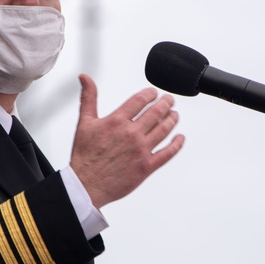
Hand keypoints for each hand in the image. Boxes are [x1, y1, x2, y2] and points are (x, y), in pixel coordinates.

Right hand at [70, 74, 184, 208]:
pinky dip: (177, 144)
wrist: (86, 185)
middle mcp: (131, 134)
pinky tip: (180, 138)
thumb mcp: (84, 123)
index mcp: (117, 121)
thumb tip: (85, 78)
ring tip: (175, 114)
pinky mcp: (146, 167)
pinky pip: (167, 153)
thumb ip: (88, 98)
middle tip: (169, 100)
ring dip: (172, 119)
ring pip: (164, 130)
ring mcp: (141, 150)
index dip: (150, 94)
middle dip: (165, 103)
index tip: (154, 93)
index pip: (140, 100)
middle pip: (156, 112)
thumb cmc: (84, 156)